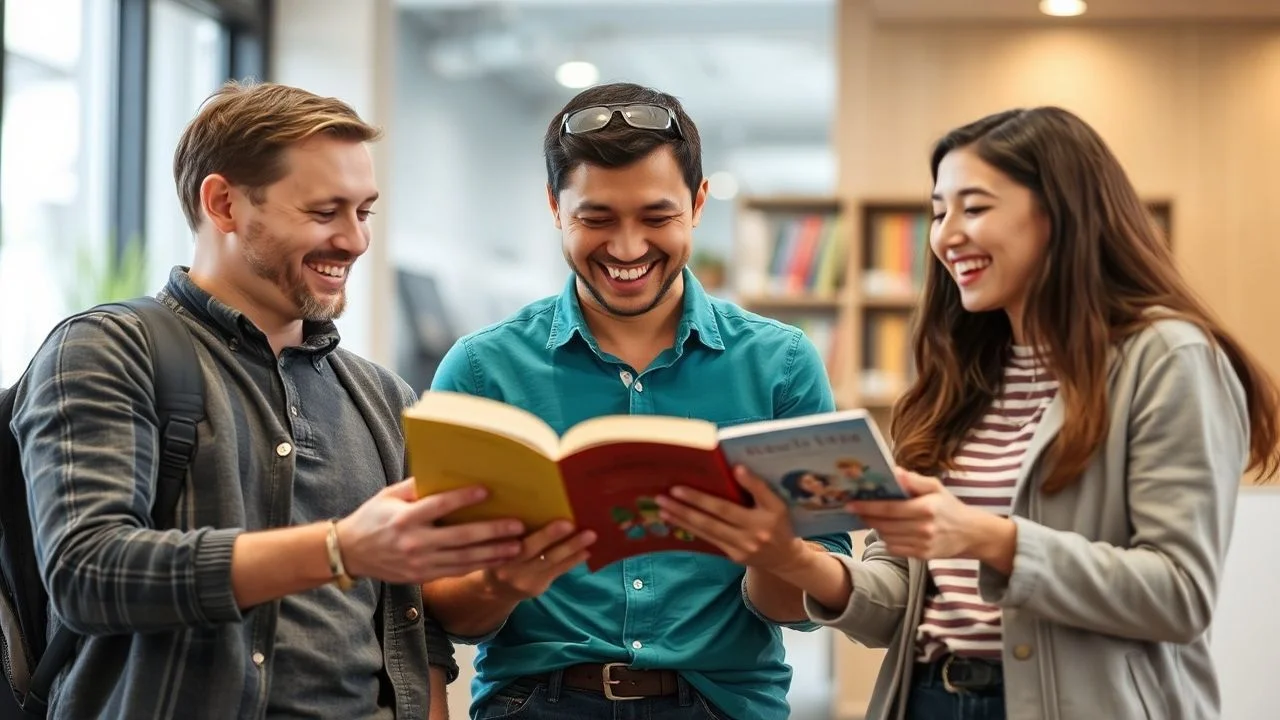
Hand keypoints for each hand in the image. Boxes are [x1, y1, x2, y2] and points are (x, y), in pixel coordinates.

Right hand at [336, 478, 524, 583]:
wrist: (350, 553)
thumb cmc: (372, 518)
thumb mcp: (388, 496)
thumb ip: (415, 487)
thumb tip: (443, 472)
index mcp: (405, 519)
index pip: (438, 507)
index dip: (463, 499)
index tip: (487, 491)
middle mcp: (414, 542)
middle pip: (460, 537)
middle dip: (491, 532)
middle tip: (518, 526)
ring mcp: (419, 563)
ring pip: (463, 559)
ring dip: (493, 553)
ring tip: (518, 547)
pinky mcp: (423, 576)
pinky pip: (456, 571)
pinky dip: (479, 565)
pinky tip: (498, 560)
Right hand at [481, 520, 596, 600]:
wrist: (495, 591)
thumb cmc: (499, 554)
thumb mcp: (495, 542)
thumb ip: (507, 529)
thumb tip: (536, 500)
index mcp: (494, 549)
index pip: (507, 537)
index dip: (521, 528)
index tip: (540, 512)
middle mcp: (506, 566)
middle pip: (530, 549)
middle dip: (551, 536)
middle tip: (570, 523)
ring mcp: (523, 579)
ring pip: (549, 561)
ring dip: (571, 547)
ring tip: (590, 535)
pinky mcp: (537, 587)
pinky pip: (558, 571)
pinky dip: (573, 560)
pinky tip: (587, 551)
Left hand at [655, 466, 806, 572]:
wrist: (784, 559)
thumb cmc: (778, 524)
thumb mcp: (777, 505)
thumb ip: (759, 488)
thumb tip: (737, 468)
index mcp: (772, 513)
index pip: (760, 493)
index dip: (749, 482)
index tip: (735, 468)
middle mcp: (758, 531)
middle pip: (722, 512)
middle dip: (694, 500)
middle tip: (672, 490)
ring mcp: (744, 546)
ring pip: (709, 528)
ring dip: (683, 516)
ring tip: (663, 505)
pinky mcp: (733, 555)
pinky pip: (708, 538)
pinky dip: (690, 527)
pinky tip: (674, 518)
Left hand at [848, 468, 1010, 563]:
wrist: (970, 533)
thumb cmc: (949, 506)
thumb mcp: (936, 487)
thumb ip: (914, 480)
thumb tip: (895, 472)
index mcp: (926, 508)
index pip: (889, 508)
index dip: (867, 507)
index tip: (850, 503)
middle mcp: (923, 528)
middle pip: (884, 524)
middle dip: (867, 516)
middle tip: (856, 509)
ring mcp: (923, 544)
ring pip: (886, 537)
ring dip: (876, 527)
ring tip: (873, 518)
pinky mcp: (922, 556)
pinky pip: (894, 549)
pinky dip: (887, 540)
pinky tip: (888, 530)